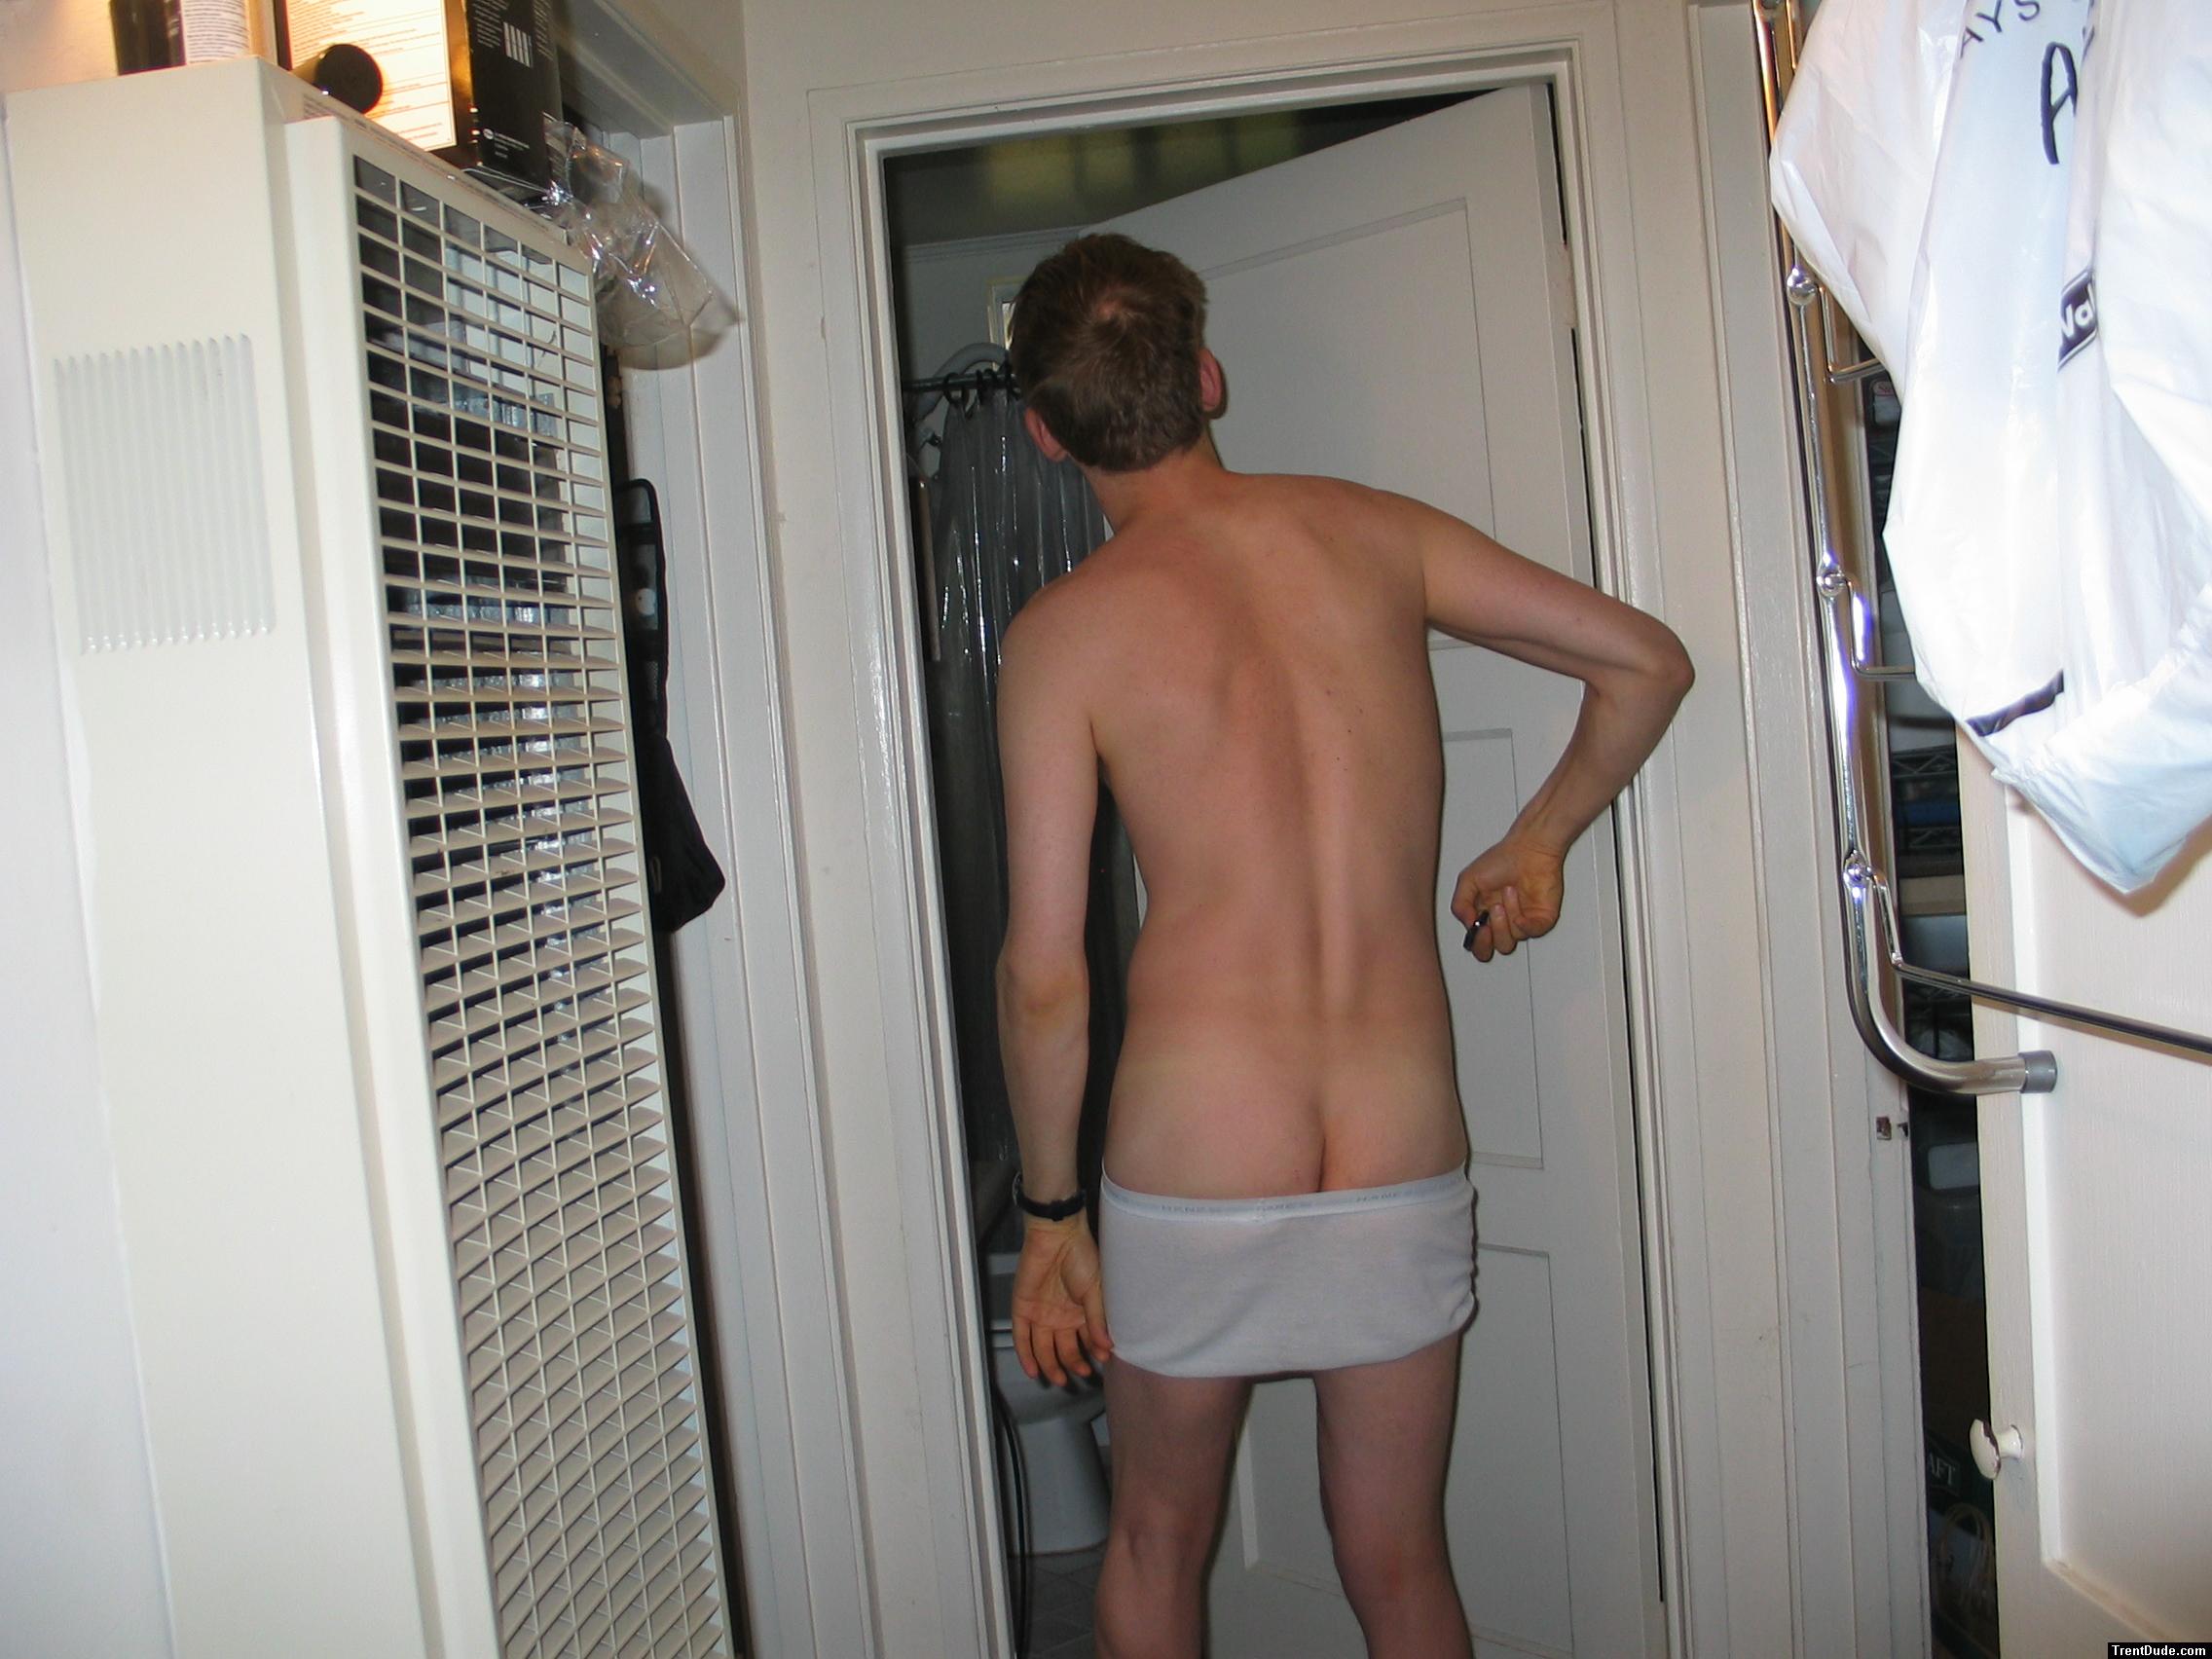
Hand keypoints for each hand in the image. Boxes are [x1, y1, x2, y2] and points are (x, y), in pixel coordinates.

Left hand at [1010, 1213, 1111, 1384]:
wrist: (1057, 1235)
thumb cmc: (1081, 1256)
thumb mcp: (1096, 1290)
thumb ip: (1098, 1320)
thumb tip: (1107, 1346)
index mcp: (1081, 1311)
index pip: (1087, 1340)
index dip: (1094, 1353)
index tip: (1102, 1362)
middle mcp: (1061, 1315)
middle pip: (1065, 1348)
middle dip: (1073, 1363)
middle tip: (1081, 1374)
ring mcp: (1041, 1313)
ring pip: (1043, 1348)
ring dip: (1051, 1364)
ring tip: (1060, 1379)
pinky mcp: (1023, 1309)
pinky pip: (1022, 1337)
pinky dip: (1026, 1355)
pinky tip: (1033, 1371)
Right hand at [1451, 834, 1565, 961]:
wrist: (1530, 849)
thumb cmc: (1503, 858)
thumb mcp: (1468, 879)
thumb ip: (1460, 905)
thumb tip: (1468, 925)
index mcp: (1485, 913)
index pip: (1479, 943)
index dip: (1477, 942)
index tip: (1477, 928)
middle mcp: (1504, 919)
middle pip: (1495, 948)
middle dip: (1489, 938)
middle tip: (1488, 919)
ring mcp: (1523, 920)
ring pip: (1512, 940)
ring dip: (1506, 917)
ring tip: (1507, 894)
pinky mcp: (1541, 918)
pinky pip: (1532, 933)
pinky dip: (1524, 925)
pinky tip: (1520, 912)